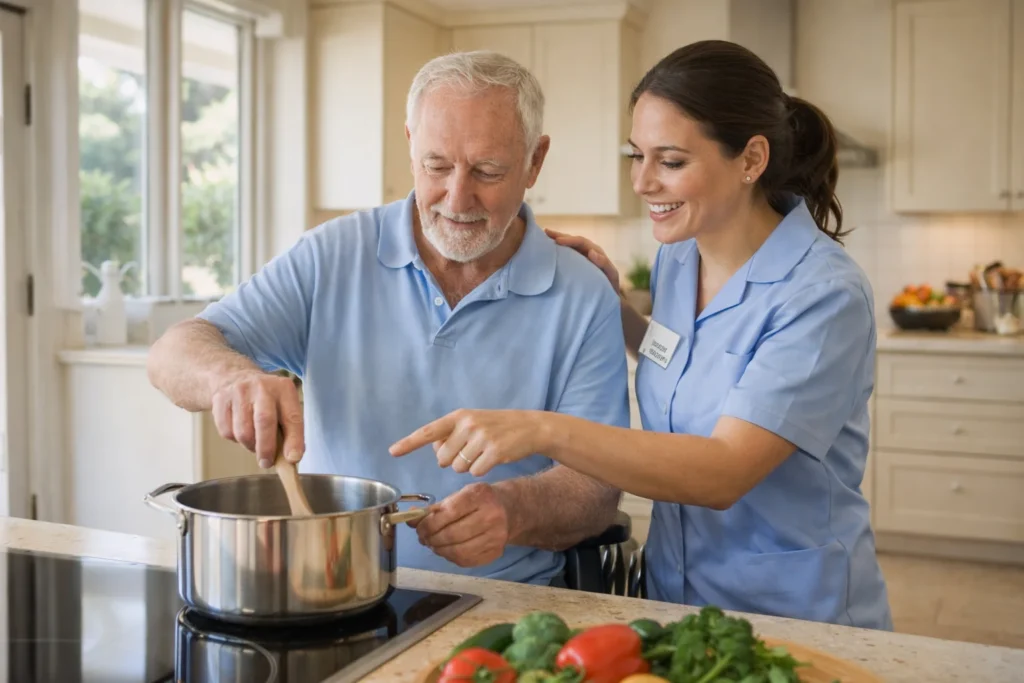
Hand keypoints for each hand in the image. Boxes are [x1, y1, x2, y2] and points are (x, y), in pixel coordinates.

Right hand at [211, 371, 303, 468]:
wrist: (234, 377)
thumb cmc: (266, 400)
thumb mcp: (284, 406)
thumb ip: (290, 430)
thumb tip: (292, 458)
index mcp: (284, 388)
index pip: (292, 417)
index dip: (294, 440)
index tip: (293, 459)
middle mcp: (262, 387)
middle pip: (264, 421)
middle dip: (266, 448)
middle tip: (267, 463)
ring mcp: (239, 391)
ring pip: (243, 431)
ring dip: (250, 445)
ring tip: (254, 443)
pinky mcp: (220, 400)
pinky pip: (226, 431)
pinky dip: (234, 439)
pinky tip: (240, 431)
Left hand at [389, 409, 546, 476]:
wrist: (529, 427)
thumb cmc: (496, 427)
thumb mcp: (472, 422)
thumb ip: (451, 434)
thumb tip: (436, 451)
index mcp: (458, 416)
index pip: (428, 431)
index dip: (409, 443)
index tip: (393, 452)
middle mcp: (467, 424)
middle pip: (443, 459)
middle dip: (453, 461)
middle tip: (471, 450)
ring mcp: (481, 437)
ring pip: (457, 468)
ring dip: (468, 466)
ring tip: (483, 452)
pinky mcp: (494, 452)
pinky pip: (475, 472)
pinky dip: (481, 470)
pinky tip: (493, 458)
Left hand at [414, 483, 511, 567]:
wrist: (511, 509)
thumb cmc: (480, 500)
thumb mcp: (460, 495)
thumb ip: (435, 508)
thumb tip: (410, 518)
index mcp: (480, 496)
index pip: (449, 512)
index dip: (429, 523)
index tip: (419, 528)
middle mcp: (492, 516)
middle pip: (453, 534)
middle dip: (432, 538)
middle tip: (423, 538)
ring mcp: (496, 536)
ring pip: (458, 551)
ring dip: (439, 550)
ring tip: (433, 544)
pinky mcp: (496, 552)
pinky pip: (467, 560)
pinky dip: (451, 557)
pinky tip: (446, 550)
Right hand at [544, 229, 619, 293]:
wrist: (609, 296)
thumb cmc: (610, 286)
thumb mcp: (611, 275)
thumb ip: (604, 264)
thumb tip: (591, 252)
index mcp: (596, 252)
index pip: (581, 242)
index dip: (570, 240)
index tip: (558, 241)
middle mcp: (588, 251)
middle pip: (573, 240)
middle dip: (559, 236)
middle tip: (546, 232)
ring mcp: (581, 257)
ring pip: (568, 246)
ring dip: (556, 240)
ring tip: (543, 236)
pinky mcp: (576, 264)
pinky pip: (566, 255)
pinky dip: (557, 251)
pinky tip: (547, 250)